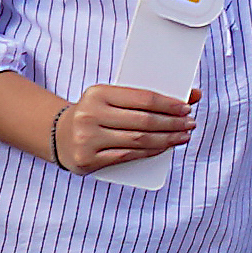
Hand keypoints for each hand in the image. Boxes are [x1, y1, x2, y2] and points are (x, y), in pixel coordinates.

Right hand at [48, 82, 195, 171]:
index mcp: (98, 93)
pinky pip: (127, 156)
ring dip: (166, 140)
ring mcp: (87, 139)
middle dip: (172, 123)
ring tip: (183, 136)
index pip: (143, 98)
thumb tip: (193, 95)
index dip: (169, 104)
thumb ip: (146, 97)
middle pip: (143, 121)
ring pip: (138, 140)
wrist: (58, 134)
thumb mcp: (113, 98)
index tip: (187, 107)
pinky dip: (150, 152)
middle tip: (190, 124)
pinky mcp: (87, 159)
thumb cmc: (96, 113)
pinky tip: (164, 148)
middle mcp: (90, 115)